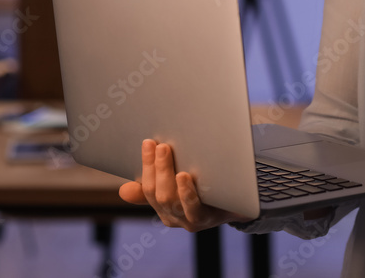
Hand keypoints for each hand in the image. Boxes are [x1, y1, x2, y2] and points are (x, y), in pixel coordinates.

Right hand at [118, 139, 252, 231]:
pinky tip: (184, 176)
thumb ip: (156, 185)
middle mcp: (172, 216)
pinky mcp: (206, 221)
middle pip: (157, 193)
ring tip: (166, 151)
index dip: (146, 165)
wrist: (241, 205)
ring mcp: (188, 221)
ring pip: (170, 200)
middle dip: (156, 167)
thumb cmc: (207, 190)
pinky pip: (193, 210)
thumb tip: (123, 191)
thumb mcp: (180, 185)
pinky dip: (186, 193)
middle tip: (160, 144)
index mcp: (163, 207)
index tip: (148, 142)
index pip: (147, 187)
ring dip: (166, 174)